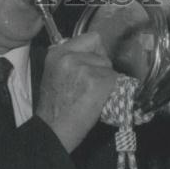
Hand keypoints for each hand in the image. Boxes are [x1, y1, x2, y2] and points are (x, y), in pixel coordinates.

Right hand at [35, 30, 117, 151]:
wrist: (53, 130)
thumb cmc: (55, 108)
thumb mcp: (55, 74)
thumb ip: (71, 61)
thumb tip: (95, 55)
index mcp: (57, 52)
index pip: (91, 38)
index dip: (96, 53)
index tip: (93, 67)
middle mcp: (69, 56)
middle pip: (103, 53)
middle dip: (101, 69)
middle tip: (89, 87)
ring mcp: (83, 68)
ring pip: (110, 68)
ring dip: (106, 82)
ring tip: (91, 96)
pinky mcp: (98, 81)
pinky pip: (116, 81)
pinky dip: (112, 92)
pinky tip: (98, 101)